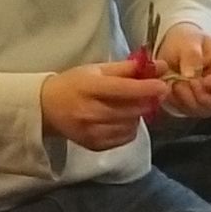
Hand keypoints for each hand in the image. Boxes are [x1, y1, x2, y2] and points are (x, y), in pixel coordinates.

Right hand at [41, 63, 163, 150]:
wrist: (47, 108)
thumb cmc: (74, 84)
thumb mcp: (97, 69)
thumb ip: (129, 68)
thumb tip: (160, 66)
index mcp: (89, 88)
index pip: (124, 90)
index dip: (147, 88)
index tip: (163, 85)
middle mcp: (90, 112)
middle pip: (131, 109)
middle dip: (148, 100)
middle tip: (154, 93)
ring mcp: (92, 132)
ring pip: (131, 124)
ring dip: (138, 114)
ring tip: (131, 105)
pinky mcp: (95, 145)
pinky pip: (125, 138)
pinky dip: (130, 128)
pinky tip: (122, 119)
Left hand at [152, 25, 210, 116]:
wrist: (173, 47)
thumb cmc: (187, 41)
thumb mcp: (189, 40)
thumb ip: (191, 55)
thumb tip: (190, 75)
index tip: (205, 80)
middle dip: (202, 97)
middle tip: (187, 82)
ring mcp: (208, 99)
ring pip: (202, 110)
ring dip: (186, 98)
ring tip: (175, 80)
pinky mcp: (192, 106)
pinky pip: (185, 111)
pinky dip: (175, 101)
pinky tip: (169, 86)